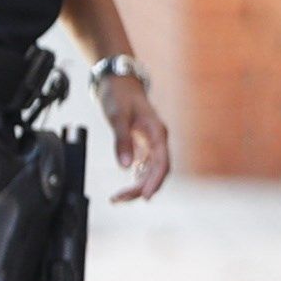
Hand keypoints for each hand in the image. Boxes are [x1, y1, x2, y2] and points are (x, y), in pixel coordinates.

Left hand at [96, 65, 175, 200]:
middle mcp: (158, 140)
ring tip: (119, 197)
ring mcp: (151, 143)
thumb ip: (122, 141)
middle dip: (141, 188)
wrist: (117, 81)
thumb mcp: (118, 117)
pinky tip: (127, 186)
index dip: (155, 181)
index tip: (145, 196)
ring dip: (137, 185)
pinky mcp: (143, 144)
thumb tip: (125, 166)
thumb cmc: (120, 95)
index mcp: (158, 132)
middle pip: (156, 171)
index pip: (162, 163)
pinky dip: (136, 178)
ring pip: (150, 171)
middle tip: (121, 199)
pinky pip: (144, 166)